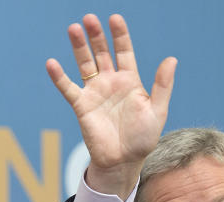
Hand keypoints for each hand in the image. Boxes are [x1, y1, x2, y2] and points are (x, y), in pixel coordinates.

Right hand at [45, 14, 175, 197]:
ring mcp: (95, 92)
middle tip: (89, 19)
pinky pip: (68, 88)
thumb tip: (172, 58)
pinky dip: (59, 77)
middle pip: (102, 52)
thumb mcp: (157, 111)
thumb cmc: (142, 139)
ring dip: (79, 47)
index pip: (124, 51)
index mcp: (130, 81)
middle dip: (96, 36)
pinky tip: (52, 63)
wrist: (123, 161)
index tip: (114, 19)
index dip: (119, 35)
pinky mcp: (82, 106)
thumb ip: (162, 85)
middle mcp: (111, 82)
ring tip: (73, 29)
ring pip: (85, 64)